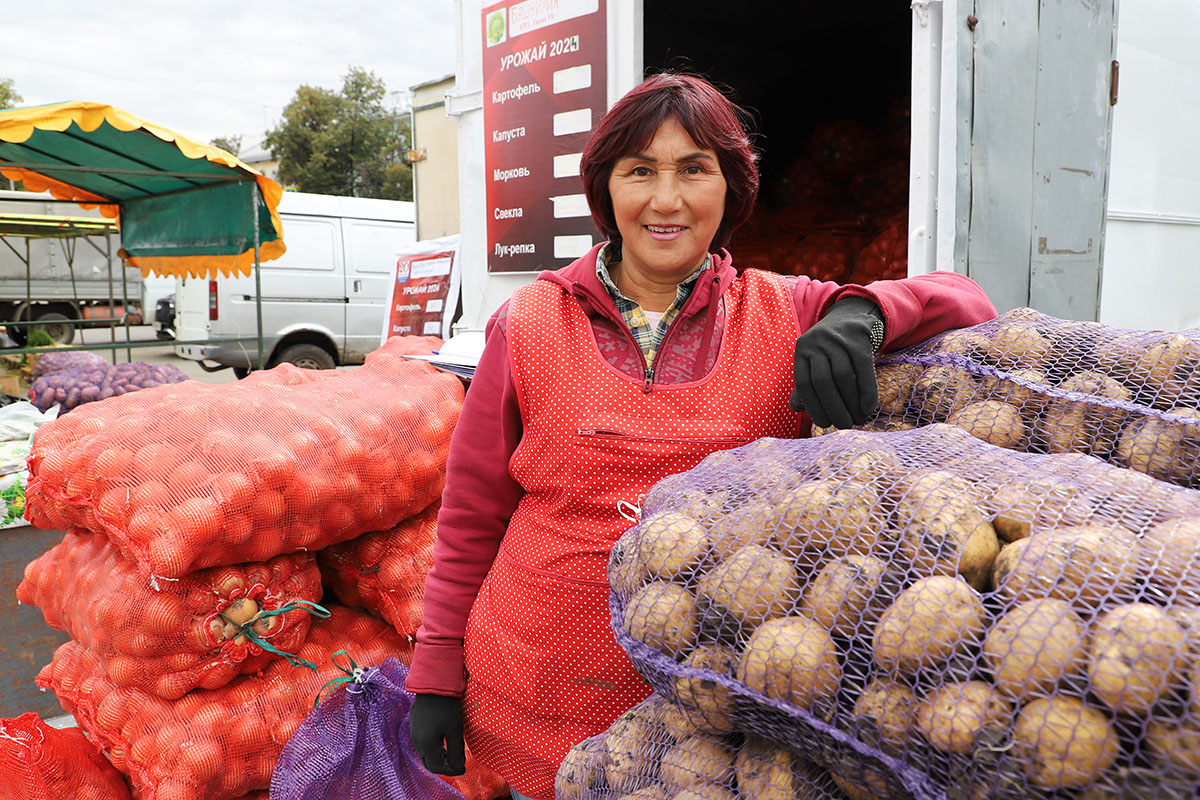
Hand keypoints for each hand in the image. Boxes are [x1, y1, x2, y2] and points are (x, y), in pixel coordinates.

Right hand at [409, 693, 465, 774]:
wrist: (433, 684)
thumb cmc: (447, 708)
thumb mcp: (455, 731)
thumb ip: (456, 752)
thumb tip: (459, 768)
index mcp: (426, 744)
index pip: (436, 768)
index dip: (450, 770)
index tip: (462, 767)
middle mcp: (416, 740)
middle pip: (428, 761)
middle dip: (442, 765)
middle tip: (455, 761)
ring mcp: (413, 730)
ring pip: (424, 750)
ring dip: (436, 754)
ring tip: (450, 749)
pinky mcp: (414, 721)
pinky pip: (422, 739)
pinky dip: (432, 744)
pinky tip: (442, 736)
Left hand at [791, 296, 882, 428]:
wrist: (852, 316)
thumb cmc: (830, 348)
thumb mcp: (813, 360)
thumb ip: (804, 384)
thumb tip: (796, 408)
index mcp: (802, 350)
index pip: (804, 383)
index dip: (813, 406)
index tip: (825, 424)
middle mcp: (817, 342)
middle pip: (823, 381)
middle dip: (834, 407)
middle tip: (844, 425)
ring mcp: (838, 338)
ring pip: (843, 376)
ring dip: (851, 403)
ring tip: (858, 420)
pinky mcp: (859, 337)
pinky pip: (863, 369)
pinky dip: (866, 391)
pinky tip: (868, 408)